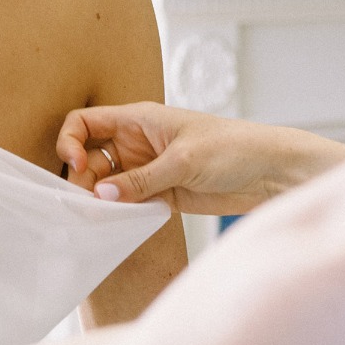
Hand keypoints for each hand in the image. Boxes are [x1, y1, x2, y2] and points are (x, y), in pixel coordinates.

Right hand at [56, 103, 344, 214]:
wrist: (273, 173)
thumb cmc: (234, 148)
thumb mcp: (183, 161)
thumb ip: (140, 179)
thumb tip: (98, 195)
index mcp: (139, 119)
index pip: (86, 122)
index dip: (71, 141)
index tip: (77, 165)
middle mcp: (137, 142)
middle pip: (90, 157)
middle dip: (82, 179)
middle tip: (87, 203)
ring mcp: (148, 169)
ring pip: (107, 184)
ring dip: (100, 200)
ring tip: (100, 219)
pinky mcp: (161, 194)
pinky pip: (129, 203)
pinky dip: (120, 214)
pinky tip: (120, 225)